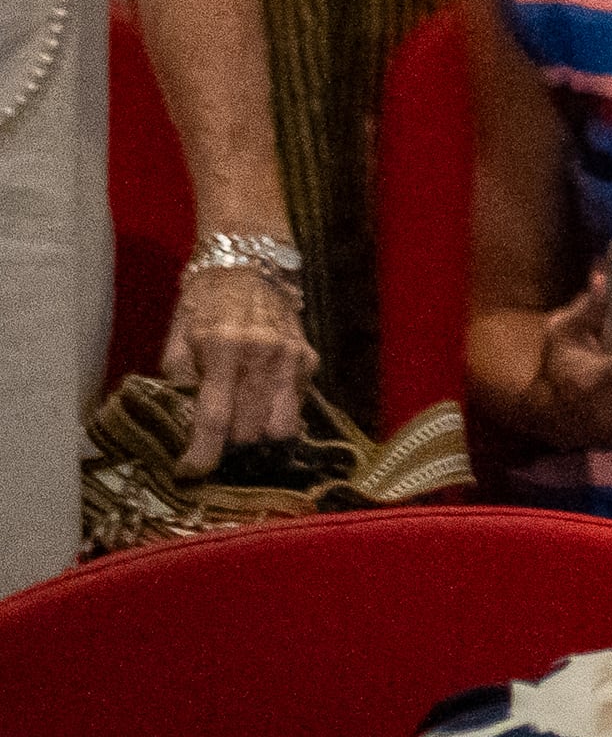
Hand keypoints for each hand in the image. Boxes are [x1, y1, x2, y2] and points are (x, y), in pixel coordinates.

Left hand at [161, 262, 316, 468]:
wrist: (249, 264)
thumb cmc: (203, 303)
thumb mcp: (178, 339)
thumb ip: (181, 382)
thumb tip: (184, 423)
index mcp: (223, 350)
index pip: (214, 419)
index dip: (201, 455)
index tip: (190, 473)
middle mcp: (262, 356)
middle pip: (250, 431)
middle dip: (229, 448)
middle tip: (213, 446)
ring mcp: (291, 358)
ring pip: (282, 427)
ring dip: (258, 438)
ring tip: (240, 434)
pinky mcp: (309, 358)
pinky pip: (298, 405)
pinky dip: (278, 415)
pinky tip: (261, 407)